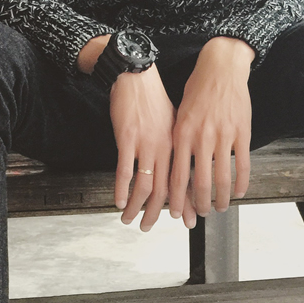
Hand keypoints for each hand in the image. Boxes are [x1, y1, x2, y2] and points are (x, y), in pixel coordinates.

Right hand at [111, 66, 194, 230]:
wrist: (137, 75)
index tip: (184, 219)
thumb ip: (176, 147)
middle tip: (150, 227)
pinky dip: (122, 189)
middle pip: (165, 189)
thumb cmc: (153, 99)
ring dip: (137, 207)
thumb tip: (179, 167)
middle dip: (158, 213)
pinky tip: (119, 201)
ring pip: (145, 185)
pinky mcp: (126, 138)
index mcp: (178, 145)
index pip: (184, 180)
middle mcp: (164, 147)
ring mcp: (145, 143)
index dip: (184, 203)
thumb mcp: (174, 123)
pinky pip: (125, 170)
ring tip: (130, 220)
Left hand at [169, 37, 253, 217]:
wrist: (220, 66)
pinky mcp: (242, 132)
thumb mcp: (179, 114)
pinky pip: (243, 164)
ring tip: (221, 208)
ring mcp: (223, 136)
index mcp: (182, 134)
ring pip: (222, 178)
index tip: (177, 213)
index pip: (177, 176)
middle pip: (199, 182)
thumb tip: (176, 168)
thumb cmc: (197, 90)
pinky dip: (242, 182)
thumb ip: (178, 141)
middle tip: (201, 216)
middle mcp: (202, 137)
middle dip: (200, 205)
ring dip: (221, 198)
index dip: (177, 199)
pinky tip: (240, 192)